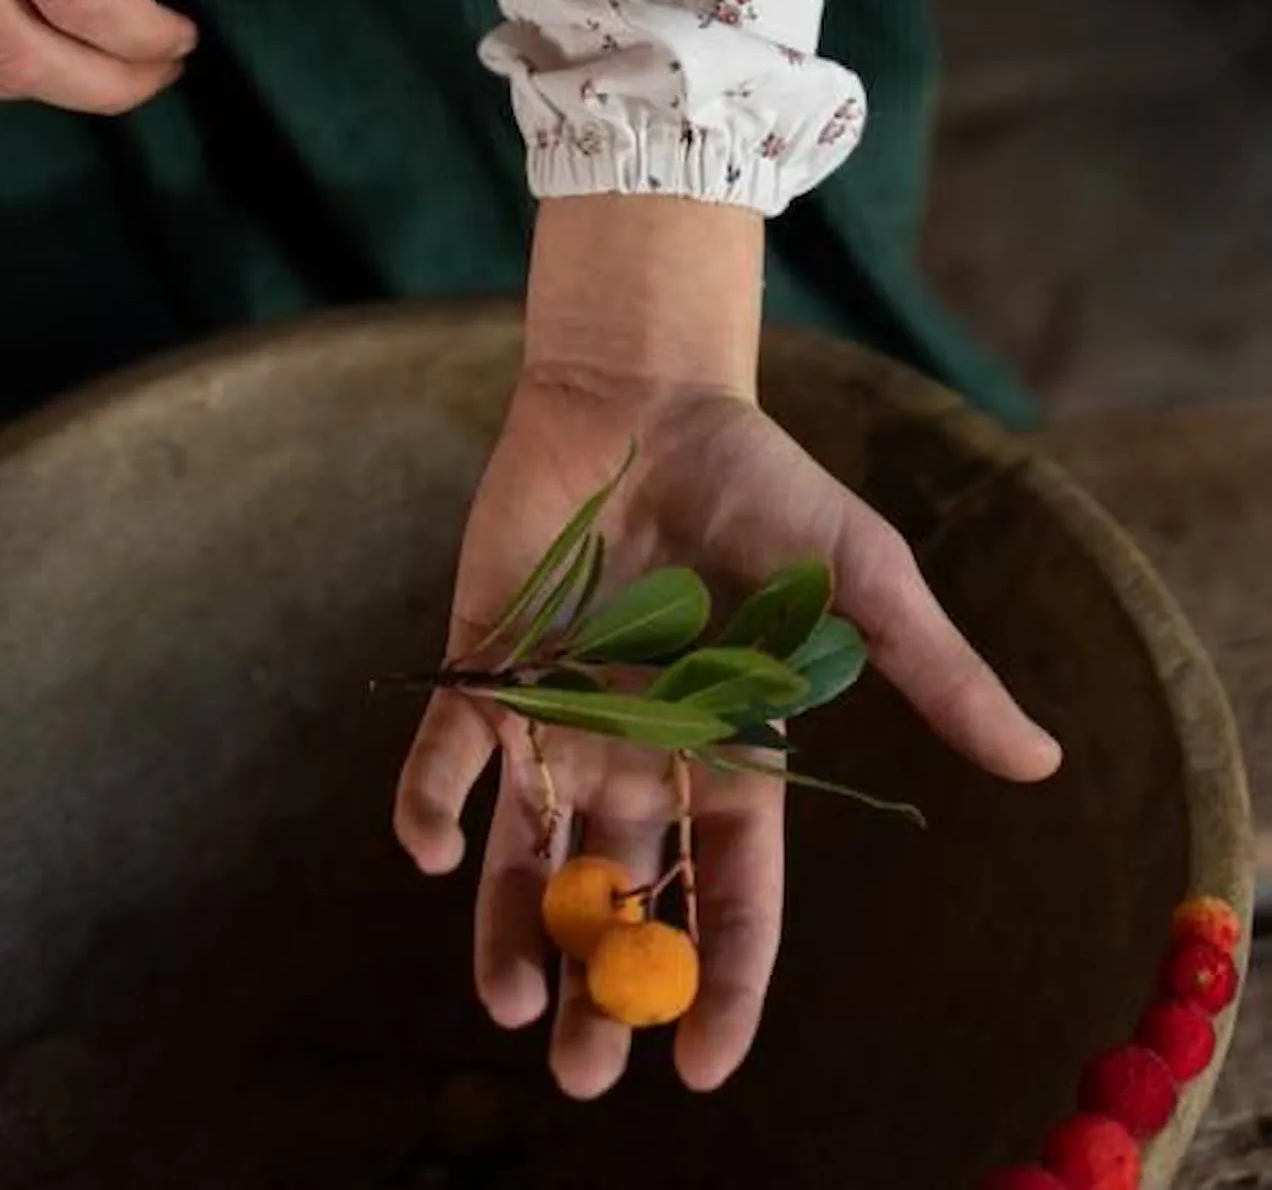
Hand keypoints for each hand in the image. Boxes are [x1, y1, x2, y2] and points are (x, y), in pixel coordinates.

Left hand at [395, 200, 1059, 1099]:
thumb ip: (934, 671)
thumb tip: (1041, 759)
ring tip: (511, 1009)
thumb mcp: (864, 579)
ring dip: (511, 932)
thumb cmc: (767, 485)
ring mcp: (557, 713)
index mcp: (729, 749)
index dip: (725, 978)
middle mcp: (639, 752)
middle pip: (624, 896)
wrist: (654, 398)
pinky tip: (432, 850)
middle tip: (585, 1071)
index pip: (734, 890)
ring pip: (527, 852)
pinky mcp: (487, 663)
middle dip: (605, 987)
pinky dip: (429, 804)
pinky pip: (447, 754)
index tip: (702, 1065)